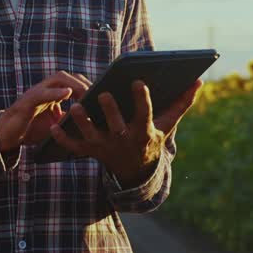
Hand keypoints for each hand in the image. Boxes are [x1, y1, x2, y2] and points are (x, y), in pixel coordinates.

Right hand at [0, 71, 91, 152]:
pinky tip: (67, 93)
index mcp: (54, 92)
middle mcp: (46, 88)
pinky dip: (55, 92)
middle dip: (85, 82)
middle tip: (99, 91)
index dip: (89, 85)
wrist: (9, 134)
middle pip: (70, 77)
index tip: (104, 93)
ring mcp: (37, 92)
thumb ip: (70, 118)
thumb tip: (91, 122)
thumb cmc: (33, 128)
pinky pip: (42, 93)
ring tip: (87, 92)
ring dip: (74, 84)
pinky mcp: (27, 101)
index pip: (75, 82)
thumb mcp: (56, 123)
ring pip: (58, 79)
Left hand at [50, 78, 202, 183]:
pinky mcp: (91, 152)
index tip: (138, 82)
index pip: (143, 115)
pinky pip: (74, 147)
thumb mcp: (167, 125)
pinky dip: (63, 138)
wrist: (136, 171)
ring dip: (82, 123)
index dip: (141, 99)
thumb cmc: (151, 139)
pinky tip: (53, 125)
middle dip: (109, 112)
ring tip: (75, 107)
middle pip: (115, 127)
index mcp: (142, 133)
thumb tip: (199, 81)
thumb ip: (181, 103)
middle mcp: (123, 141)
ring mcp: (105, 148)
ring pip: (91, 137)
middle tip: (103, 94)